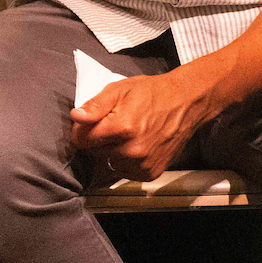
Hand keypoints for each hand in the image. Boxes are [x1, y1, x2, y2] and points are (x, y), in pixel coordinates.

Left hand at [68, 67, 222, 181]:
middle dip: (99, 139)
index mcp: (121, 127)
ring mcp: (143, 164)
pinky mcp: (151, 172)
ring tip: (128, 134)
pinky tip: (137, 145)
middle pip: (94, 152)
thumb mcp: (119, 90)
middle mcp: (132, 150)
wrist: (185, 103)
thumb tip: (76, 117)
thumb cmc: (151, 93)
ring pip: (109, 162)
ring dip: (112, 152)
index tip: (89, 124)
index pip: (81, 141)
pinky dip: (127, 161)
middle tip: (114, 125)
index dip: (81, 131)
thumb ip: (95, 105)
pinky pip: (126, 171)